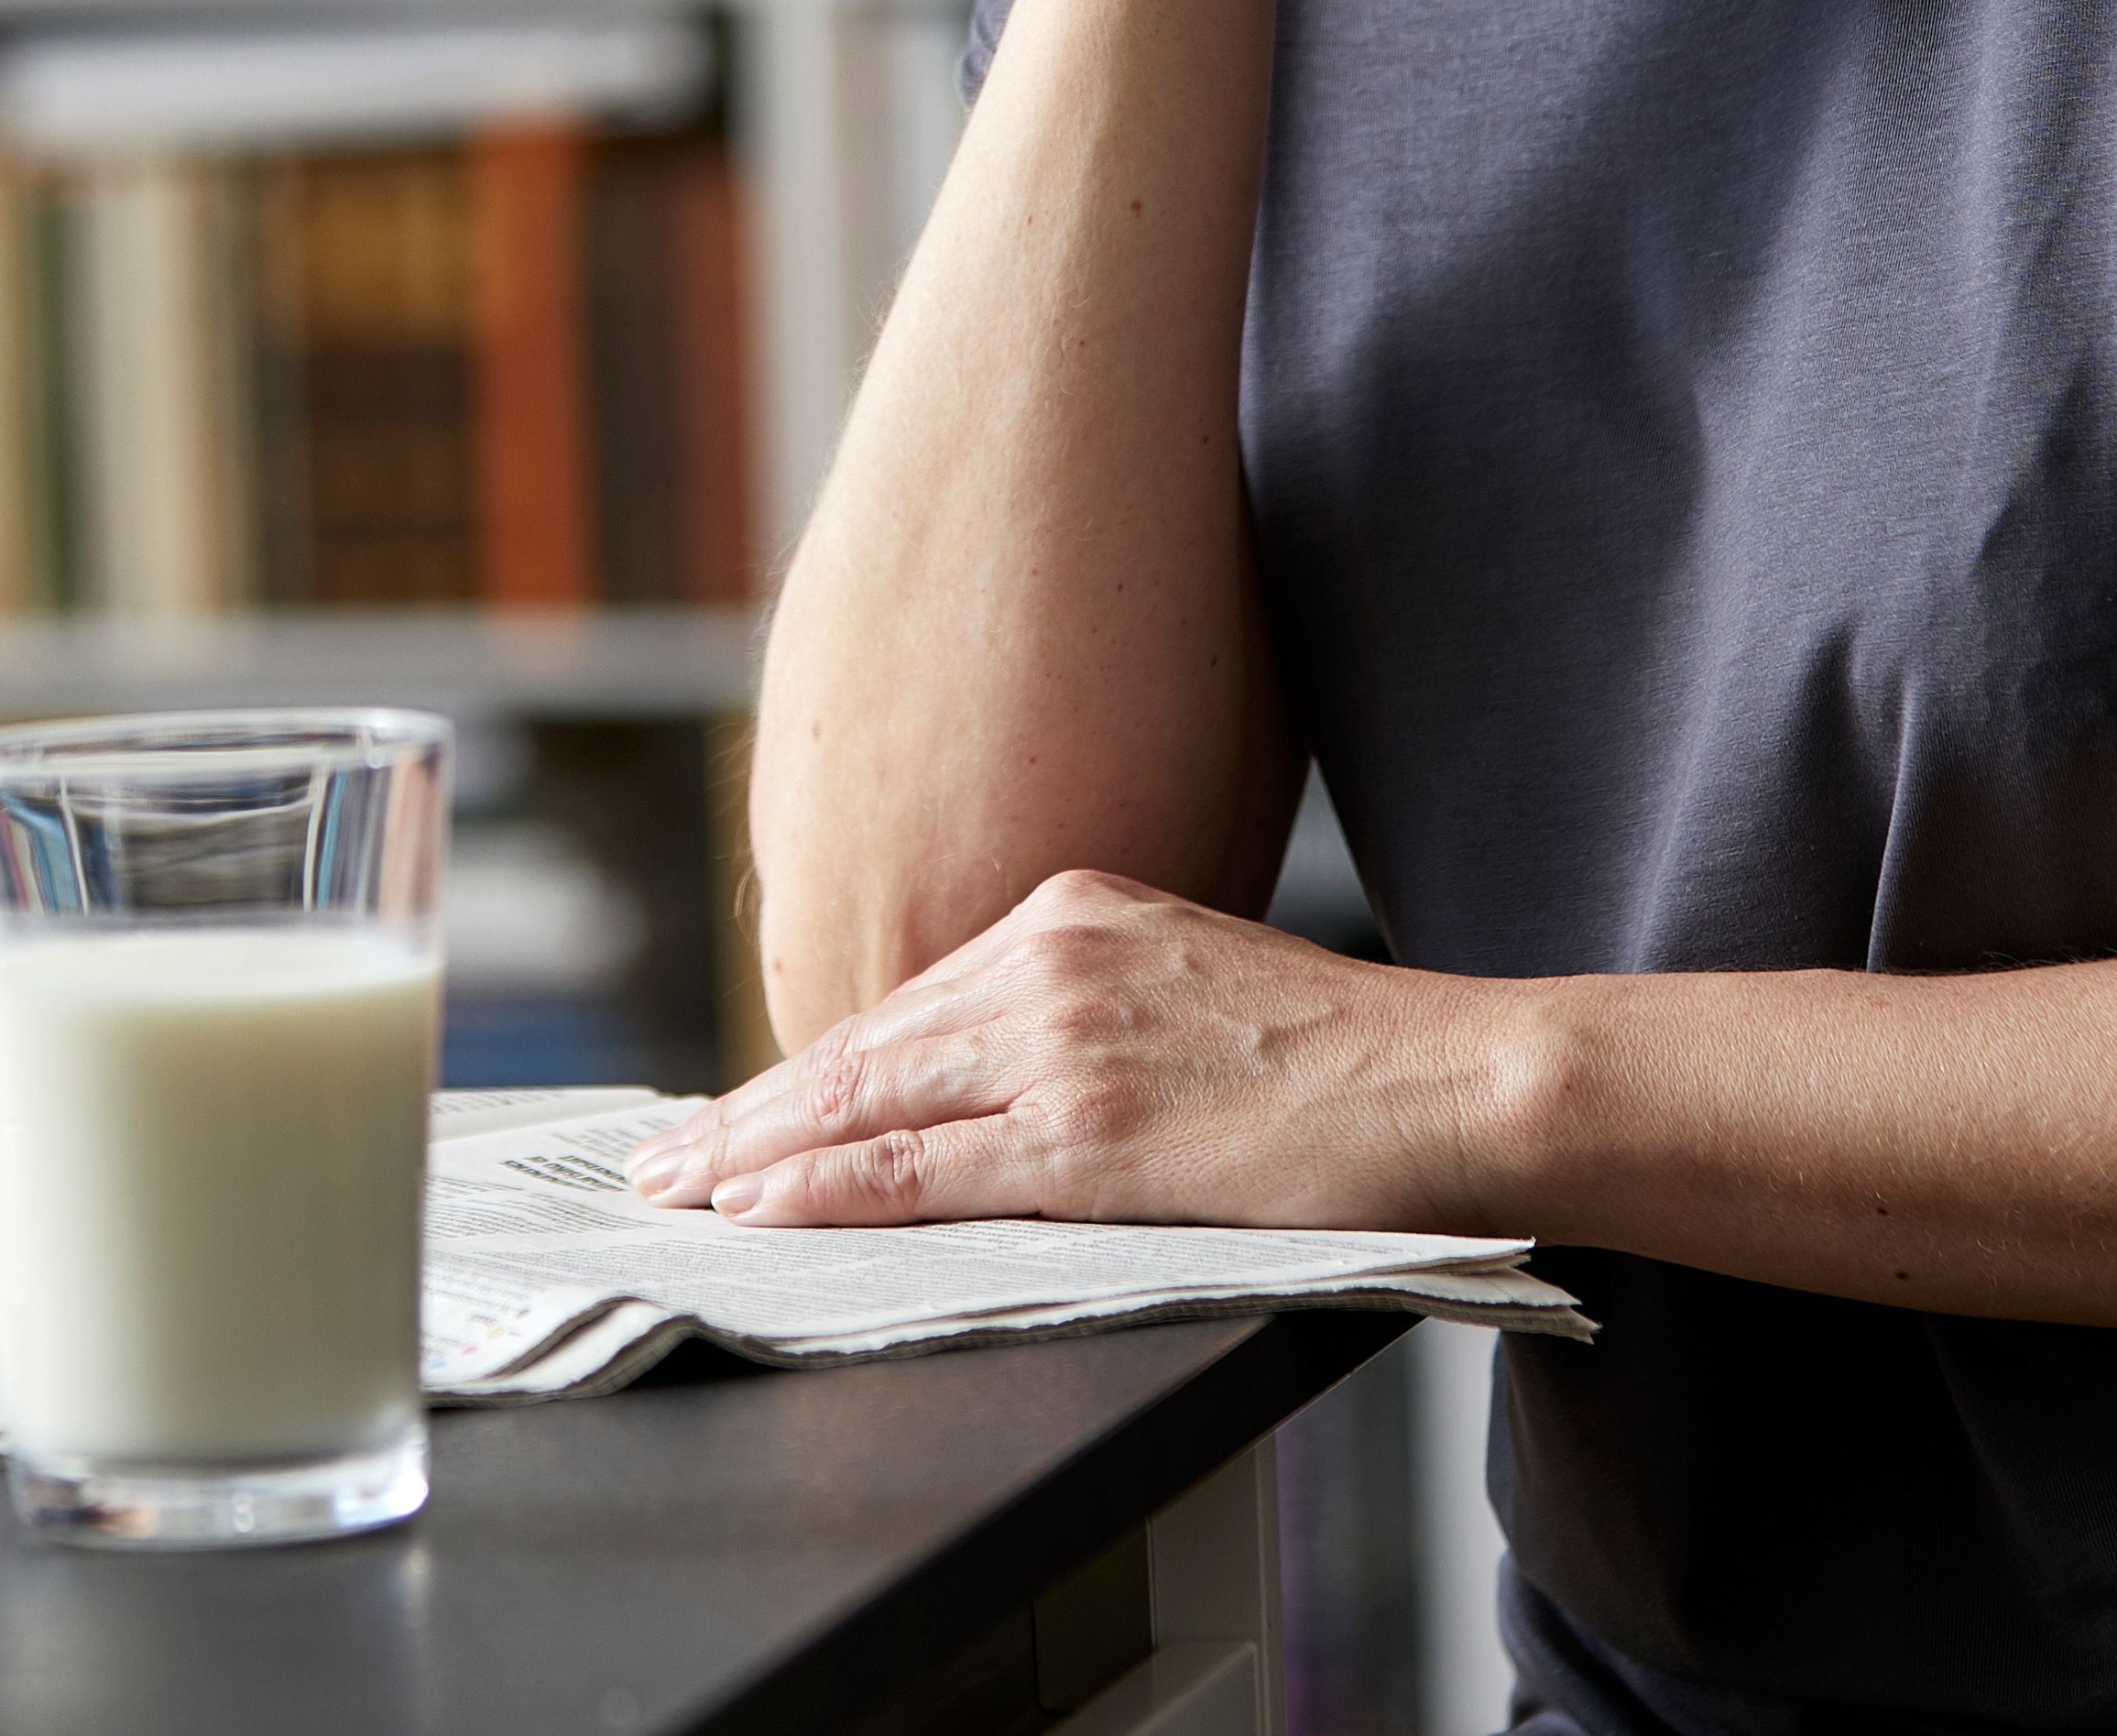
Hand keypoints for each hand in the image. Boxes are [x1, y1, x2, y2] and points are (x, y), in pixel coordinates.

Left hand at [624, 870, 1517, 1233]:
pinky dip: (824, 1190)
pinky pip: (919, 1169)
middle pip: (862, 1046)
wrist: (1450, 1081)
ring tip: (684, 1191)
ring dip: (757, 1152)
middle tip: (666, 1156)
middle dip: (751, 1109)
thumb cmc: (1346, 1057)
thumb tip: (996, 1074)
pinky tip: (760, 1209)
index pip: (907, 1001)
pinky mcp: (1087, 1133)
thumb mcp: (1190, 982)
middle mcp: (1051, 953)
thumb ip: (1087, 1008)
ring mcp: (1064, 1040)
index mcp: (1074, 907)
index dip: (810, 1064)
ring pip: (866, 1103)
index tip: (742, 1104)